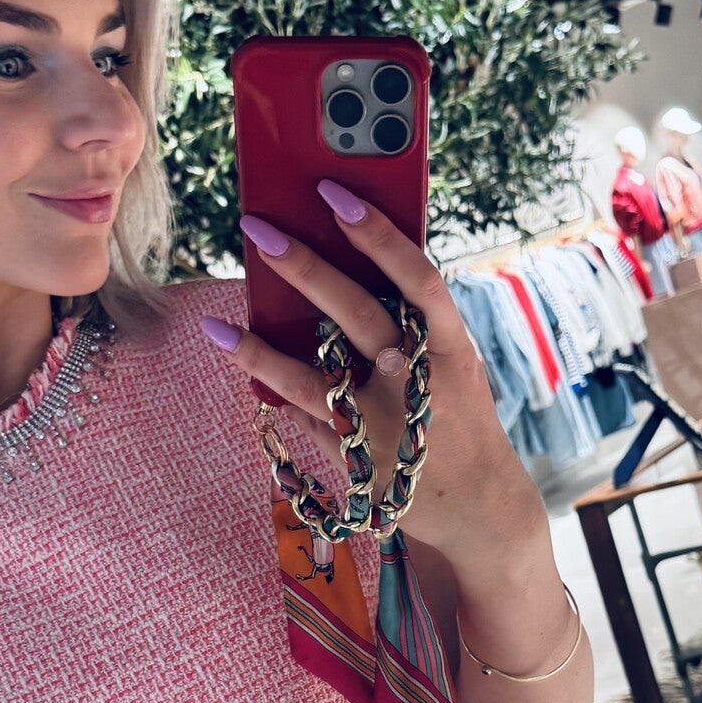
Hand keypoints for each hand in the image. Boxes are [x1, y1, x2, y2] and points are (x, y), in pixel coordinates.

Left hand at [204, 181, 534, 560]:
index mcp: (452, 347)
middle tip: (260, 228)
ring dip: (264, 342)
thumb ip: (412, 322)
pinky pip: (304, 410)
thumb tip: (344, 261)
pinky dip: (266, 378)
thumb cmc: (458, 416)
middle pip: (358, 316)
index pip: (418, 278)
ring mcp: (385, 423)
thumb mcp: (454, 364)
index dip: (377, 234)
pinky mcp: (358, 457)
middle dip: (307, 269)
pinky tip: (232, 345)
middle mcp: (418, 382)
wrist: (481, 507)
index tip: (334, 194)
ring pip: (317, 375)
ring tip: (220, 312)